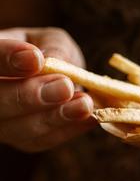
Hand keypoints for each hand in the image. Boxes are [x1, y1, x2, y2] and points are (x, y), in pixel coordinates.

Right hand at [0, 27, 94, 151]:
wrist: (52, 77)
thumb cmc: (47, 53)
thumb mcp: (50, 40)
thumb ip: (53, 47)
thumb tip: (54, 63)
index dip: (6, 58)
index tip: (35, 59)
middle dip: (31, 95)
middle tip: (65, 86)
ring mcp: (3, 121)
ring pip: (18, 128)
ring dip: (54, 117)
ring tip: (84, 105)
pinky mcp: (22, 139)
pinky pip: (40, 140)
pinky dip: (67, 130)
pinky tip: (90, 118)